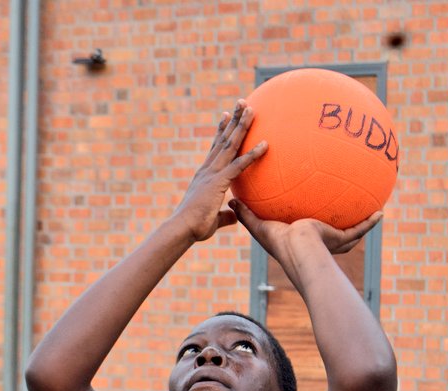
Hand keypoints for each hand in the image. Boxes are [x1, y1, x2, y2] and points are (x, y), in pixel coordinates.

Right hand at [171, 100, 267, 242]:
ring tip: (251, 109)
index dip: (221, 132)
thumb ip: (225, 215)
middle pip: (223, 139)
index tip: (226, 116)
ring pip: (230, 145)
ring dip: (242, 126)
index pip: (214, 149)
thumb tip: (235, 214)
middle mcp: (207, 170)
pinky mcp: (218, 182)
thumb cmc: (194, 228)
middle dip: (233, 120)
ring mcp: (212, 174)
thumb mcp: (213, 219)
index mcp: (203, 176)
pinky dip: (252, 154)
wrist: (181, 229)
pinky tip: (266, 144)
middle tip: (242, 102)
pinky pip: (239, 165)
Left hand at [229, 198, 382, 259]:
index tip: (305, 219)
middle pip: (331, 233)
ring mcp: (332, 242)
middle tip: (340, 212)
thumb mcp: (260, 227)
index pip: (304, 232)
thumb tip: (232, 200)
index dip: (304, 226)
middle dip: (337, 225)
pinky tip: (381, 212)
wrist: (299, 250)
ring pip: (350, 233)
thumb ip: (247, 214)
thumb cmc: (280, 243)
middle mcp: (318, 242)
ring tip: (370, 209)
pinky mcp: (341, 239)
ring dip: (360, 223)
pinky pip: (360, 229)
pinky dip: (371, 223)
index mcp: (299, 240)